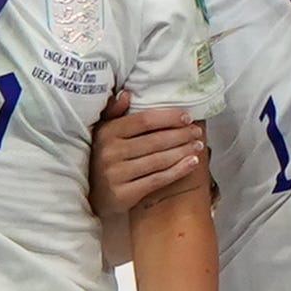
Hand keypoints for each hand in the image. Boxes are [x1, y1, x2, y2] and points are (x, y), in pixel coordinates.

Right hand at [89, 89, 206, 217]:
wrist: (92, 195)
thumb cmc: (102, 158)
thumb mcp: (101, 133)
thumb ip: (113, 113)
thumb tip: (126, 94)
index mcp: (106, 132)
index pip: (144, 120)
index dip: (168, 118)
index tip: (187, 117)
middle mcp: (110, 152)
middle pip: (155, 140)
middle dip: (181, 135)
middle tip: (198, 132)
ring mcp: (117, 174)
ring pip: (159, 160)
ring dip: (183, 152)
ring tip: (198, 146)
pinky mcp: (125, 193)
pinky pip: (158, 180)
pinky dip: (178, 171)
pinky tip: (192, 163)